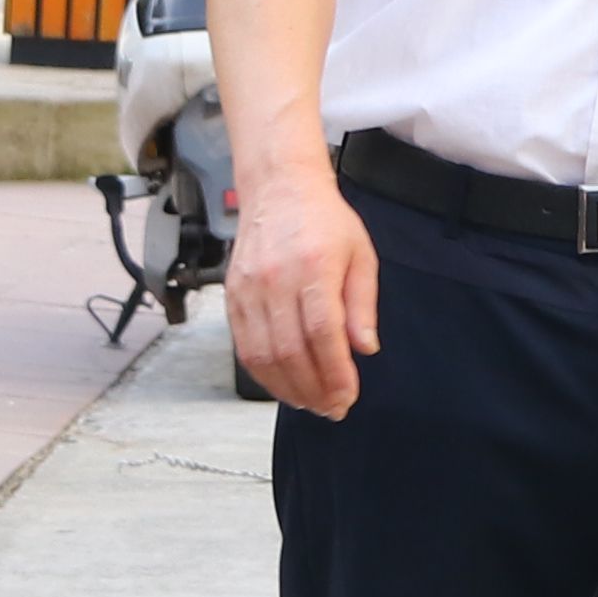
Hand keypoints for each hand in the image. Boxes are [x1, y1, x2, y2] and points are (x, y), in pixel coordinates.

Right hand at [228, 170, 383, 412]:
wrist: (279, 188)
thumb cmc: (324, 220)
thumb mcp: (361, 255)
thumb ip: (362, 305)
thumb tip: (364, 348)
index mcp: (314, 266)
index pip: (323, 333)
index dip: (335, 373)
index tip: (347, 396)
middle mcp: (276, 279)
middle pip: (291, 351)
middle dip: (313, 389)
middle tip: (332, 408)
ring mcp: (249, 289)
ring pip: (263, 355)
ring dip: (287, 388)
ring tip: (310, 403)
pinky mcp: (233, 296)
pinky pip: (244, 346)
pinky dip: (263, 373)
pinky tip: (283, 385)